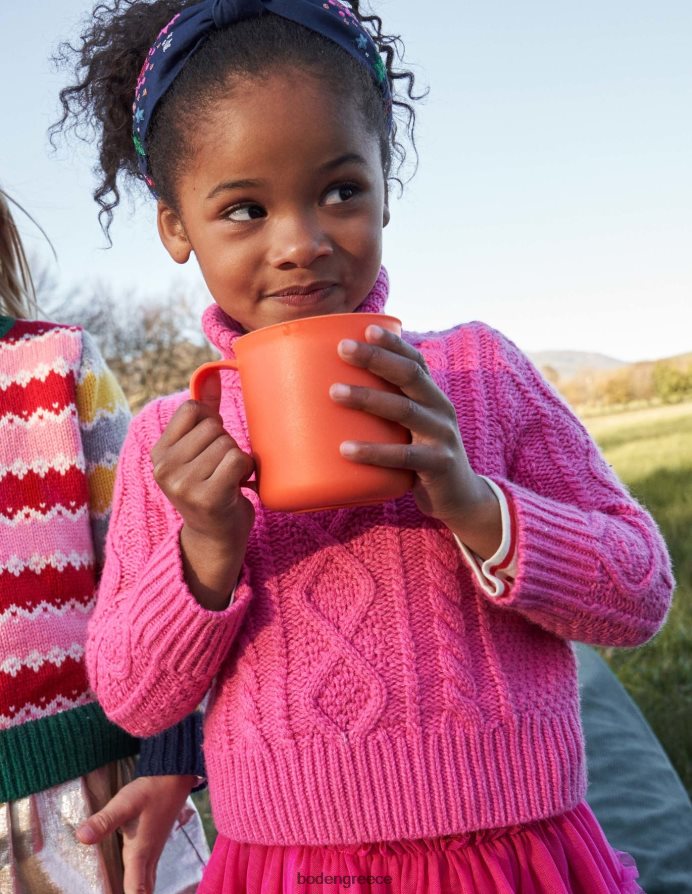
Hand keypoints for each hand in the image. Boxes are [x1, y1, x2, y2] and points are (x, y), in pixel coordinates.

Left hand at [76, 774, 197, 893]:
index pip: (136, 891)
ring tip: (126, 893)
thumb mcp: (124, 804)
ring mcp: (154, 850)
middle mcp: (149, 856)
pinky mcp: (154, 842)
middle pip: (144, 891)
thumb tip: (82, 838)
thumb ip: (104, 821)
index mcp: (140, 854)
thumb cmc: (150, 790)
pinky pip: (149, 872)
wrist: (174, 777)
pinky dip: (142, 884)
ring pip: (148, 882)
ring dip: (138, 892)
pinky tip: (134, 880)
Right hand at [151, 371, 254, 607]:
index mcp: (158, 453)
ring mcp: (183, 484)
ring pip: (228, 443)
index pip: (193, 410)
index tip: (210, 449)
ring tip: (228, 480)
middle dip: (227, 444)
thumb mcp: (199, 451)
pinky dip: (246, 469)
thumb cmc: (212, 488)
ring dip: (238, 459)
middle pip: (214, 427)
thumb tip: (211, 375)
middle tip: (221, 470)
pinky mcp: (207, 497)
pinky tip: (238, 485)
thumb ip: (204, 413)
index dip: (212, 424)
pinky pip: (237, 460)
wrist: (216, 539)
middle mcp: (164, 468)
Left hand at [330, 325, 501, 557]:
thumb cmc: (421, 458)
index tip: (366, 327)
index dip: (393, 343)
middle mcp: (441, 409)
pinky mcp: (437, 465)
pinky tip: (347, 450)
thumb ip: (385, 412)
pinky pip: (403, 456)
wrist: (460, 498)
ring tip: (334, 392)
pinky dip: (374, 452)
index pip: (416, 361)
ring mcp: (442, 436)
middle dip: (376, 358)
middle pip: (410, 376)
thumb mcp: (409, 429)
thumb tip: (331, 395)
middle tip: (343, 349)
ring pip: (404, 410)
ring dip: (368, 398)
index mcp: (432, 397)